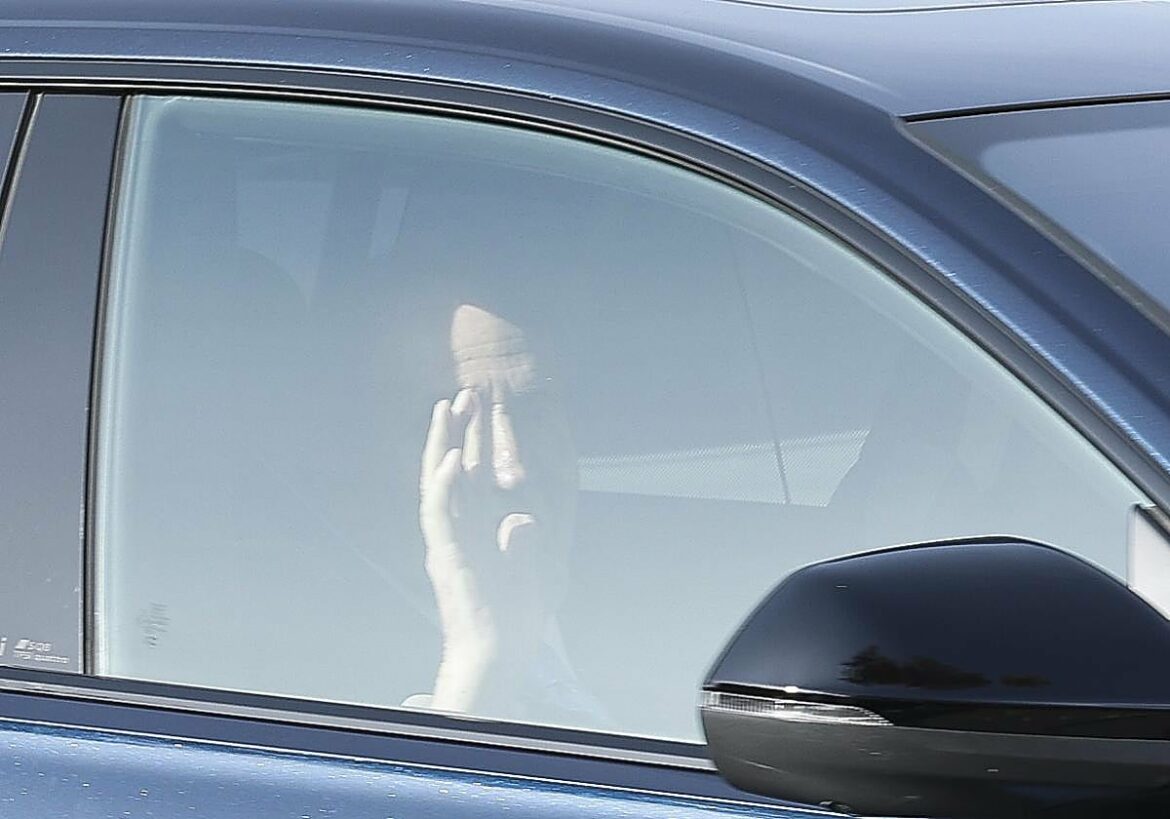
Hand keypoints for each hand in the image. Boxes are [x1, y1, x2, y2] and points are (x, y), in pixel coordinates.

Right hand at [419, 388, 552, 714]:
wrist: (496, 652)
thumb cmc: (512, 617)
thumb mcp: (530, 572)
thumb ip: (525, 545)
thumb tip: (520, 519)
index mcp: (477, 526)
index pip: (475, 473)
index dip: (478, 441)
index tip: (485, 408)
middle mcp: (459, 526)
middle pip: (456, 466)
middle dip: (461, 428)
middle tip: (467, 390)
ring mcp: (449, 537)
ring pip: (440, 480)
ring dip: (444, 443)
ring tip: (449, 407)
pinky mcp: (446, 552)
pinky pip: (440, 513)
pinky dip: (444, 484)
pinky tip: (451, 457)